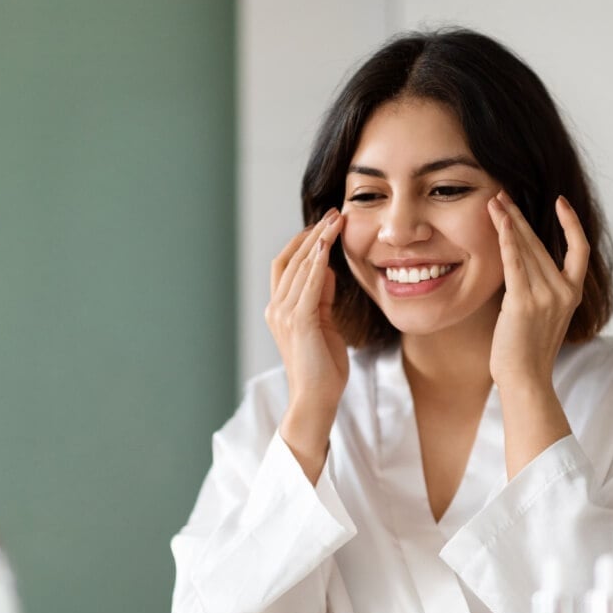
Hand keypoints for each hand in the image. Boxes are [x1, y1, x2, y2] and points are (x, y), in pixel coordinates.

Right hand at [265, 208, 347, 480]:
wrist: (317, 400)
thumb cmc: (323, 368)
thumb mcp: (324, 324)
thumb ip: (322, 297)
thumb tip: (328, 269)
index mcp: (280, 309)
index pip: (287, 264)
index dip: (304, 241)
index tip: (326, 223)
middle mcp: (276, 308)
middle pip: (291, 259)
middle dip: (313, 233)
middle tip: (334, 212)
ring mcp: (284, 315)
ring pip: (299, 266)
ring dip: (318, 241)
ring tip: (336, 220)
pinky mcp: (299, 322)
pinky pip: (308, 284)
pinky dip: (318, 262)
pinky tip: (329, 246)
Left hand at [486, 192, 589, 392]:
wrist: (524, 379)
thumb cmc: (526, 352)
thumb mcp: (542, 317)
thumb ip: (540, 291)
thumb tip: (522, 268)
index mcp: (572, 294)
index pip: (580, 250)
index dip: (572, 224)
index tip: (561, 203)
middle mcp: (564, 292)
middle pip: (542, 243)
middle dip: (520, 217)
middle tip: (502, 195)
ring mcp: (546, 296)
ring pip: (527, 249)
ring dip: (508, 222)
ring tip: (493, 202)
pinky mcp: (525, 302)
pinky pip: (516, 263)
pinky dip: (508, 240)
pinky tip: (502, 223)